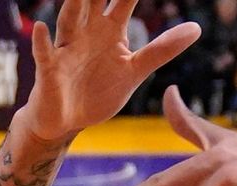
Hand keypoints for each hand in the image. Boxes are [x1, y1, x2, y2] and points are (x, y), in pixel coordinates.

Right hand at [18, 0, 200, 140]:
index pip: (124, 0)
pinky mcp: (50, 70)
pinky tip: (40, 29)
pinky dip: (41, 42)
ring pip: (69, 20)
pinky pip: (45, 54)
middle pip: (93, 1)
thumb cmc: (98, 91)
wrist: (67, 122)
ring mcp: (67, 49)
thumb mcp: (135, 71)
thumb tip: (197, 28)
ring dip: (74, 4)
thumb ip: (162, 49)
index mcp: (110, 30)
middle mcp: (87, 32)